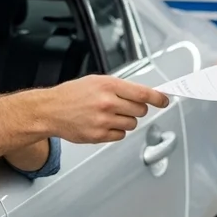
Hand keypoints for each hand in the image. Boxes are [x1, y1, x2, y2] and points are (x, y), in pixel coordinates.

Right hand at [38, 75, 169, 143]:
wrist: (50, 110)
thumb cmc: (72, 94)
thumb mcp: (96, 81)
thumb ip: (119, 87)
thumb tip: (142, 94)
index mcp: (108, 85)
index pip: (142, 93)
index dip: (158, 98)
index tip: (165, 100)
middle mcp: (107, 103)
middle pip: (141, 110)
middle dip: (137, 108)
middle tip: (125, 106)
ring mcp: (103, 121)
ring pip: (132, 124)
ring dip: (126, 120)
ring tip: (110, 115)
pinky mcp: (99, 136)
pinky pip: (120, 135)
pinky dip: (117, 131)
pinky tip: (104, 124)